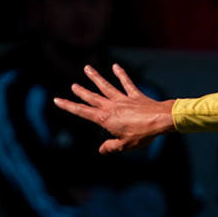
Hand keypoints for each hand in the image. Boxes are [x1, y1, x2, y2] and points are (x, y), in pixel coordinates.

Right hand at [51, 64, 174, 154]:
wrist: (161, 120)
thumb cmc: (143, 134)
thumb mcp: (124, 145)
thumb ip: (111, 147)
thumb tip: (101, 150)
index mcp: (105, 118)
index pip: (82, 111)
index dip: (68, 106)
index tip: (57, 100)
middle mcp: (111, 106)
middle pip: (92, 97)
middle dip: (81, 92)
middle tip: (73, 86)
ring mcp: (123, 99)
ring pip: (106, 86)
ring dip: (96, 78)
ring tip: (87, 68)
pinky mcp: (135, 95)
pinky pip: (127, 83)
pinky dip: (121, 74)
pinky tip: (115, 66)